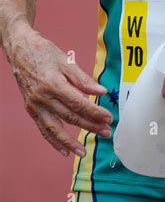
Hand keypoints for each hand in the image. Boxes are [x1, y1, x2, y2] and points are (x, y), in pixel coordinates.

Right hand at [8, 24, 112, 157]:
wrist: (20, 50)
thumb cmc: (44, 52)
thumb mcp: (66, 61)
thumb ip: (83, 79)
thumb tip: (101, 92)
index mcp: (53, 83)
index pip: (78, 103)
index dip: (94, 112)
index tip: (108, 117)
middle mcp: (42, 97)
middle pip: (69, 116)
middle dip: (89, 126)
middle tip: (106, 132)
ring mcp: (35, 105)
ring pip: (54, 128)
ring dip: (70, 142)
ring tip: (84, 152)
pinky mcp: (31, 109)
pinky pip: (43, 129)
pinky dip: (53, 141)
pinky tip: (65, 151)